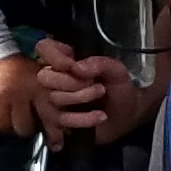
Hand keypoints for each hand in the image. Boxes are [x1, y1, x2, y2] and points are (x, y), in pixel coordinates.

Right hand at [33, 40, 154, 142]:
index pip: (44, 49)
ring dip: (80, 97)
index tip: (71, 65)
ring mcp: (53, 101)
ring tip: (100, 93)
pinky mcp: (57, 122)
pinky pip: (60, 121)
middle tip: (93, 82)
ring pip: (53, 98)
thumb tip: (79, 67)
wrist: (126, 117)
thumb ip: (100, 63)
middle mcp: (55, 78)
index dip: (53, 56)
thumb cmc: (119, 89)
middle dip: (71, 81)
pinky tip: (99, 116)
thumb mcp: (117, 71)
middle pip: (44, 77)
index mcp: (66, 59)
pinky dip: (83, 119)